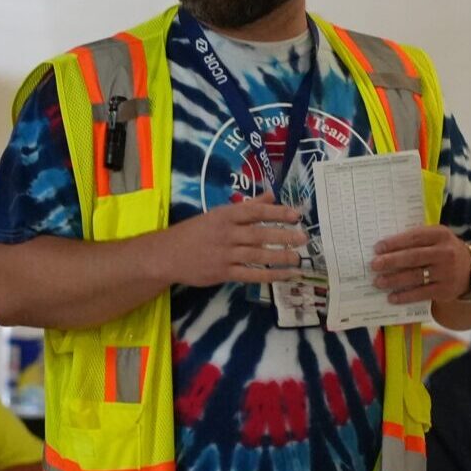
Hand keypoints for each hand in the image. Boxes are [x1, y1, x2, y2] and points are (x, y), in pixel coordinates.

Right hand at [147, 196, 308, 288]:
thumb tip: (271, 195)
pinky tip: (285, 275)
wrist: (167, 255)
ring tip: (298, 258)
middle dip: (283, 235)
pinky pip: (250, 275)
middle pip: (259, 234)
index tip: (296, 215)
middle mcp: (226, 234)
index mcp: (225, 215)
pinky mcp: (223, 273)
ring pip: (257, 255)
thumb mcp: (218, 214)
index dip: (277, 213)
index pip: (255, 212)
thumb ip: (246, 206)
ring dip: (279, 257)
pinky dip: (269, 276)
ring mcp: (224, 254)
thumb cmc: (195, 232)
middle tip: (304, 238)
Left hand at [370, 227, 470, 304]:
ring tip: (378, 282)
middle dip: (391, 261)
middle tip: (374, 265)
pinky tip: (392, 297)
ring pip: (415, 276)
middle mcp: (445, 253)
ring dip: (394, 280)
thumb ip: (417, 239)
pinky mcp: (445, 290)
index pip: (415, 237)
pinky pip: (421, 293)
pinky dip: (405, 296)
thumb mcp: (437, 239)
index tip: (378, 247)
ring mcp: (446, 272)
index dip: (395, 242)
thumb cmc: (445, 251)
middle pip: (413, 257)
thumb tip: (386, 247)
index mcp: (441, 235)